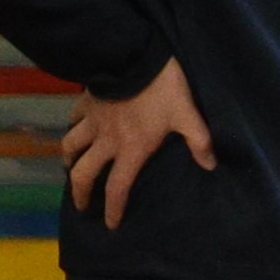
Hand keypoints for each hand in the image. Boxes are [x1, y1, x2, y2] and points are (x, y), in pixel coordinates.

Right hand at [64, 63, 213, 227]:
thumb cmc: (162, 88)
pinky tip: (74, 128)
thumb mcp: (187, 114)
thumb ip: (199, 141)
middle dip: (80, 193)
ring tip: (71, 168)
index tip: (110, 224)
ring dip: (69, 161)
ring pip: (71, 146)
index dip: (113, 209)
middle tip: (81, 205)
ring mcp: (93, 120)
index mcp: (131, 149)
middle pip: (84, 173)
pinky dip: (72, 126)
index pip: (118, 188)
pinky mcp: (87, 101)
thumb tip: (210, 165)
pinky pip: (73, 118)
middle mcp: (107, 141)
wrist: (133, 55)